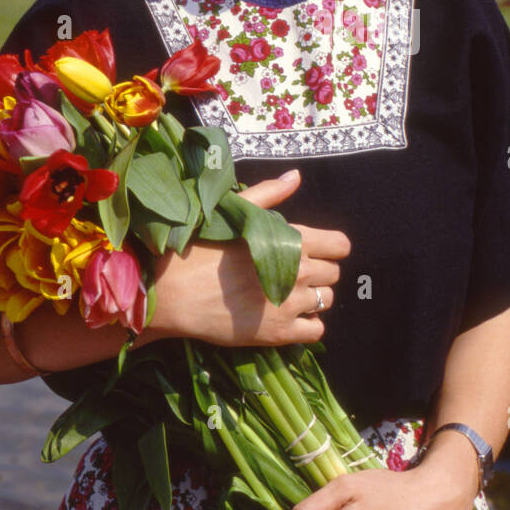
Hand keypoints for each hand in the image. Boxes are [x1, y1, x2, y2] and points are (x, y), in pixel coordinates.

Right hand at [143, 168, 349, 347]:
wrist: (169, 295)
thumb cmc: (198, 250)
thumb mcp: (232, 212)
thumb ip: (269, 194)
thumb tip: (296, 176)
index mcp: (292, 240)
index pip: (341, 245)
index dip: (330, 247)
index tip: (312, 250)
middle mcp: (299, 272)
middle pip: (335, 274)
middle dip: (319, 271)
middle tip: (291, 273)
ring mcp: (290, 305)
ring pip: (327, 301)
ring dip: (313, 297)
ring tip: (286, 294)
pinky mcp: (279, 334)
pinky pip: (317, 331)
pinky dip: (307, 324)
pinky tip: (286, 316)